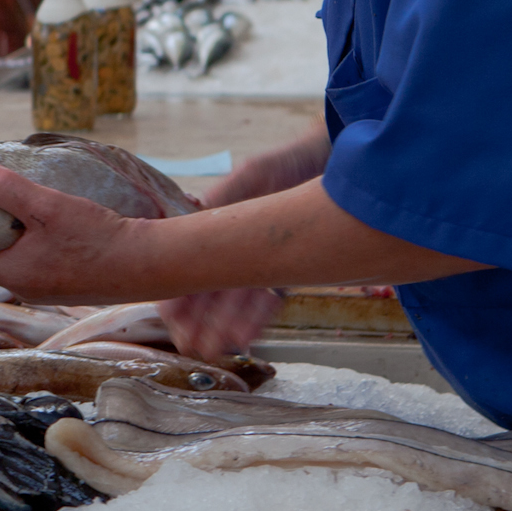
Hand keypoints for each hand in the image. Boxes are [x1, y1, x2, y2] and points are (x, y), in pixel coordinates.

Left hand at [0, 160, 134, 298]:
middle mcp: (20, 285)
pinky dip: (12, 239)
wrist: (154, 266)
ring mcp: (42, 286)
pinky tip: (20, 219)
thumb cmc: (102, 240)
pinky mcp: (62, 280)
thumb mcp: (51, 208)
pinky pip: (24, 258)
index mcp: (9, 272)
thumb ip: (9, 190)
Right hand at [148, 134, 321, 356]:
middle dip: (198, 319)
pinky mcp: (284, 269)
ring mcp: (256, 259)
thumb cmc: (290, 162)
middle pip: (208, 288)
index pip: (183, 261)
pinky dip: (256, 318)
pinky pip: (267, 298)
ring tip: (219, 348)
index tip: (170, 317)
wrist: (341, 162)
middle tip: (193, 346)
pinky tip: (246, 337)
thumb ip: (225, 198)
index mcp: (211, 222)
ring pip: (236, 299)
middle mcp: (229, 244)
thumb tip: (191, 214)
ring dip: (225, 325)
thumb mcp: (254, 175)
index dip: (175, 290)